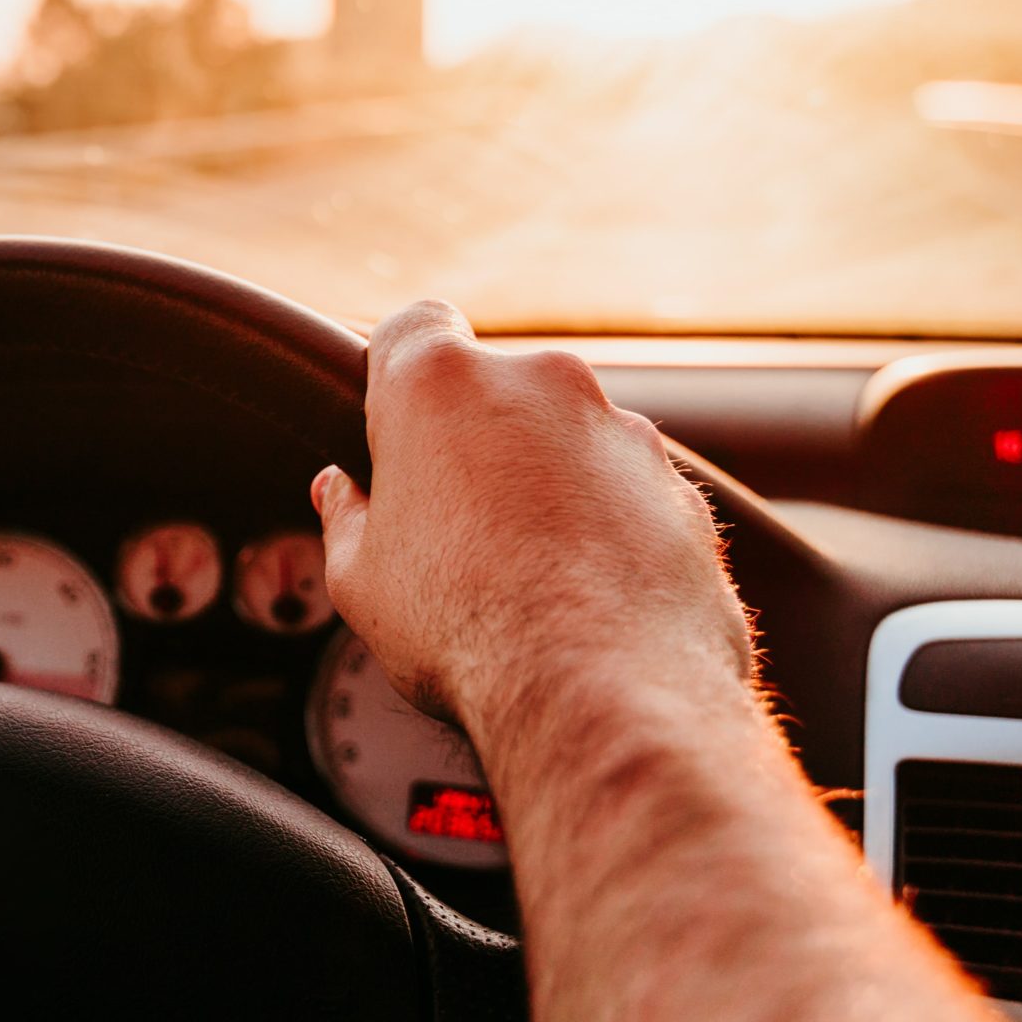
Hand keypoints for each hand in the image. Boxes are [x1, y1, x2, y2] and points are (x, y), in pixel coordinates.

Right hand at [309, 300, 752, 738]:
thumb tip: (338, 494)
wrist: (603, 693)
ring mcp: (623, 431)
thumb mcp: (359, 579)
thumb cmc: (463, 628)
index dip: (397, 374)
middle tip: (450, 525)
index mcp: (438, 384)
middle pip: (494, 389)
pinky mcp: (682, 490)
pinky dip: (606, 529)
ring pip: (567, 440)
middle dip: (474, 442)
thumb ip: (346, 517)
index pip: (410, 327)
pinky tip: (583, 599)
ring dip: (546, 486)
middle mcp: (540, 382)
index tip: (394, 428)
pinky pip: (627, 494)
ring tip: (524, 577)